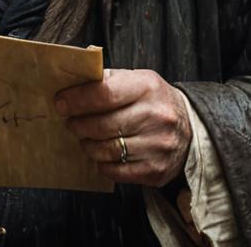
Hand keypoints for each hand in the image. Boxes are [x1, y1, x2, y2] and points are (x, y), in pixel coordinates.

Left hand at [55, 69, 191, 186]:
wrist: (189, 128)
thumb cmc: (153, 100)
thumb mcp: (136, 80)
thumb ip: (107, 80)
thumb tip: (70, 85)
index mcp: (147, 87)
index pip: (104, 93)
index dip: (77, 100)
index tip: (60, 103)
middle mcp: (156, 115)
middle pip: (102, 125)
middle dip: (78, 125)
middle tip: (71, 122)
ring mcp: (158, 145)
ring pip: (106, 150)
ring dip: (88, 145)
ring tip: (85, 138)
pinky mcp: (156, 170)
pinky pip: (116, 170)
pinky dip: (101, 163)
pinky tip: (100, 154)